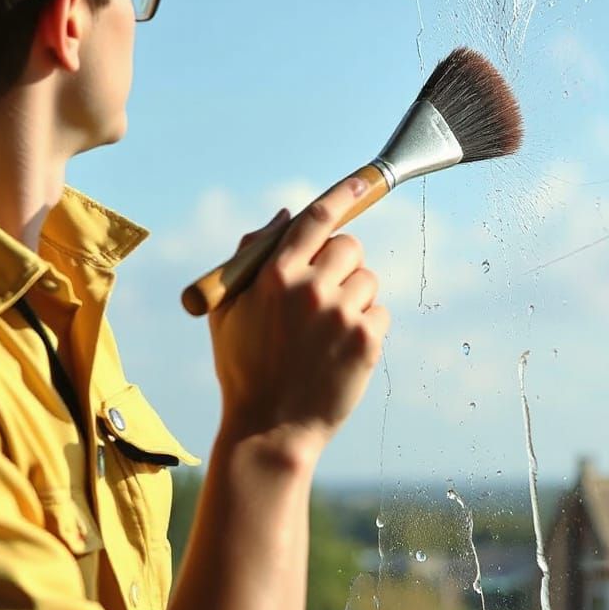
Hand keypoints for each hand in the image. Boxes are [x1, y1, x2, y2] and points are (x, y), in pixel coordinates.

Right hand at [207, 178, 389, 457]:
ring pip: (368, 280)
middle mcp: (311, 288)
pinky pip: (380, 312)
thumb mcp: (228, 311)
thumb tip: (283, 216)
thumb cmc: (245, 367)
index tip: (364, 178)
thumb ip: (252, 257)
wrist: (269, 431)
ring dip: (354, 297)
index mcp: (275, 275)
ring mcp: (342, 314)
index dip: (343, 194)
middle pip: (350, 245)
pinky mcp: (367, 340)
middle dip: (341, 262)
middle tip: (326, 291)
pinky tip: (341, 351)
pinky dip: (367, 326)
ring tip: (328, 332)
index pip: (316, 219)